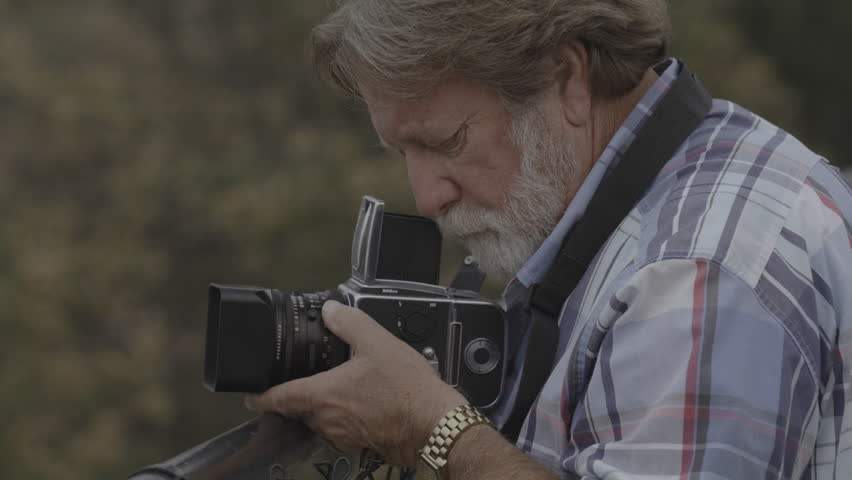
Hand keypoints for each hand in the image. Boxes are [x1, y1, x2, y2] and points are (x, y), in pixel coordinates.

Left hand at [245, 300, 466, 465]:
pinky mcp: (361, 443)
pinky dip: (346, 415)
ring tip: (345, 387)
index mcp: (324, 395)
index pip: (279, 398)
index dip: (261, 396)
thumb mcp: (377, 342)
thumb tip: (333, 310)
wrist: (434, 423)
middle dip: (301, 395)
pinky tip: (366, 401)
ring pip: (322, 420)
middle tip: (311, 379)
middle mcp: (328, 420)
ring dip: (327, 405)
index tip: (250, 396)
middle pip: (301, 409)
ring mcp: (344, 435)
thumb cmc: (407, 389)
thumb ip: (350, 322)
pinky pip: (343, 429)